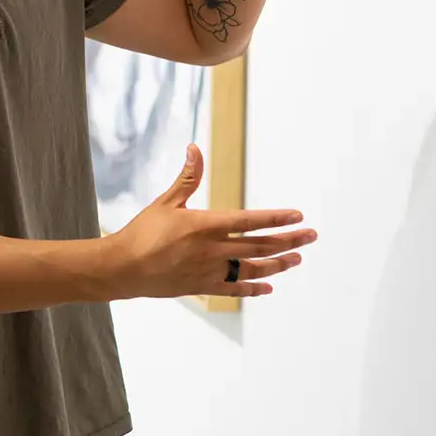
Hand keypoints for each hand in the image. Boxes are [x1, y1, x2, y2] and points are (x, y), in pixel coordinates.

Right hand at [101, 145, 317, 299]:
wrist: (123, 268)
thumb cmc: (143, 232)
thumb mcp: (166, 202)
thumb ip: (188, 177)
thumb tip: (195, 148)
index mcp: (206, 225)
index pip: (250, 220)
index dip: (276, 218)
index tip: (298, 216)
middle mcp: (213, 250)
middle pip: (259, 246)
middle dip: (288, 240)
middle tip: (311, 236)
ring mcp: (210, 271)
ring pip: (252, 268)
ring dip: (277, 264)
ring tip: (296, 260)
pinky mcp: (203, 287)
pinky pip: (234, 288)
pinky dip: (253, 288)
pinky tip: (268, 287)